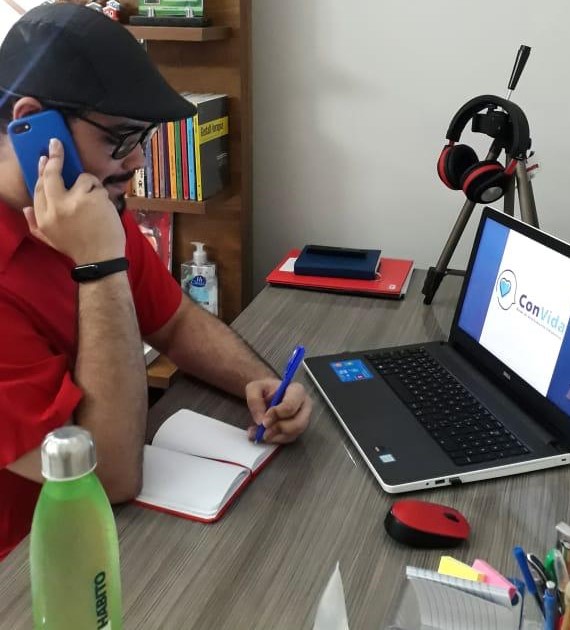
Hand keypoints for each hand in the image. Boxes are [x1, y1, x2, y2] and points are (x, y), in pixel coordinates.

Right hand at [22, 138, 125, 264]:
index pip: (38, 188)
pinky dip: (101, 192)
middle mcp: (56, 207)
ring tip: (94, 201)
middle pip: (50, 174)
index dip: (40, 170)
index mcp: (43, 218)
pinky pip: (97, 185)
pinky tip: (103, 206)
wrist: (101, 259)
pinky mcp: (93, 198)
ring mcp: (75, 201)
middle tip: (56, 143)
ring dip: (89, 185)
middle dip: (54, 156)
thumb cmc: (78, 249)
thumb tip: (25, 207)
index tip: (43, 159)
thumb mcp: (50, 240)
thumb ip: (34, 224)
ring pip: (81, 178)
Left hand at [245, 378, 311, 443]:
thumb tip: (260, 420)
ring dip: (274, 436)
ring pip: (293, 434)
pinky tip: (264, 434)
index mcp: (297, 390)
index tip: (264, 420)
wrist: (267, 395)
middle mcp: (305, 405)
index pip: (290, 406)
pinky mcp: (298, 430)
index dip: (276, 415)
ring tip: (259, 432)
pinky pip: (288, 439)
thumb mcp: (254, 388)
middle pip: (298, 424)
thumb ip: (255, 400)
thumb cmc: (264, 390)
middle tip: (263, 431)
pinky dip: (274, 439)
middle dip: (278, 429)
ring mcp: (303, 419)